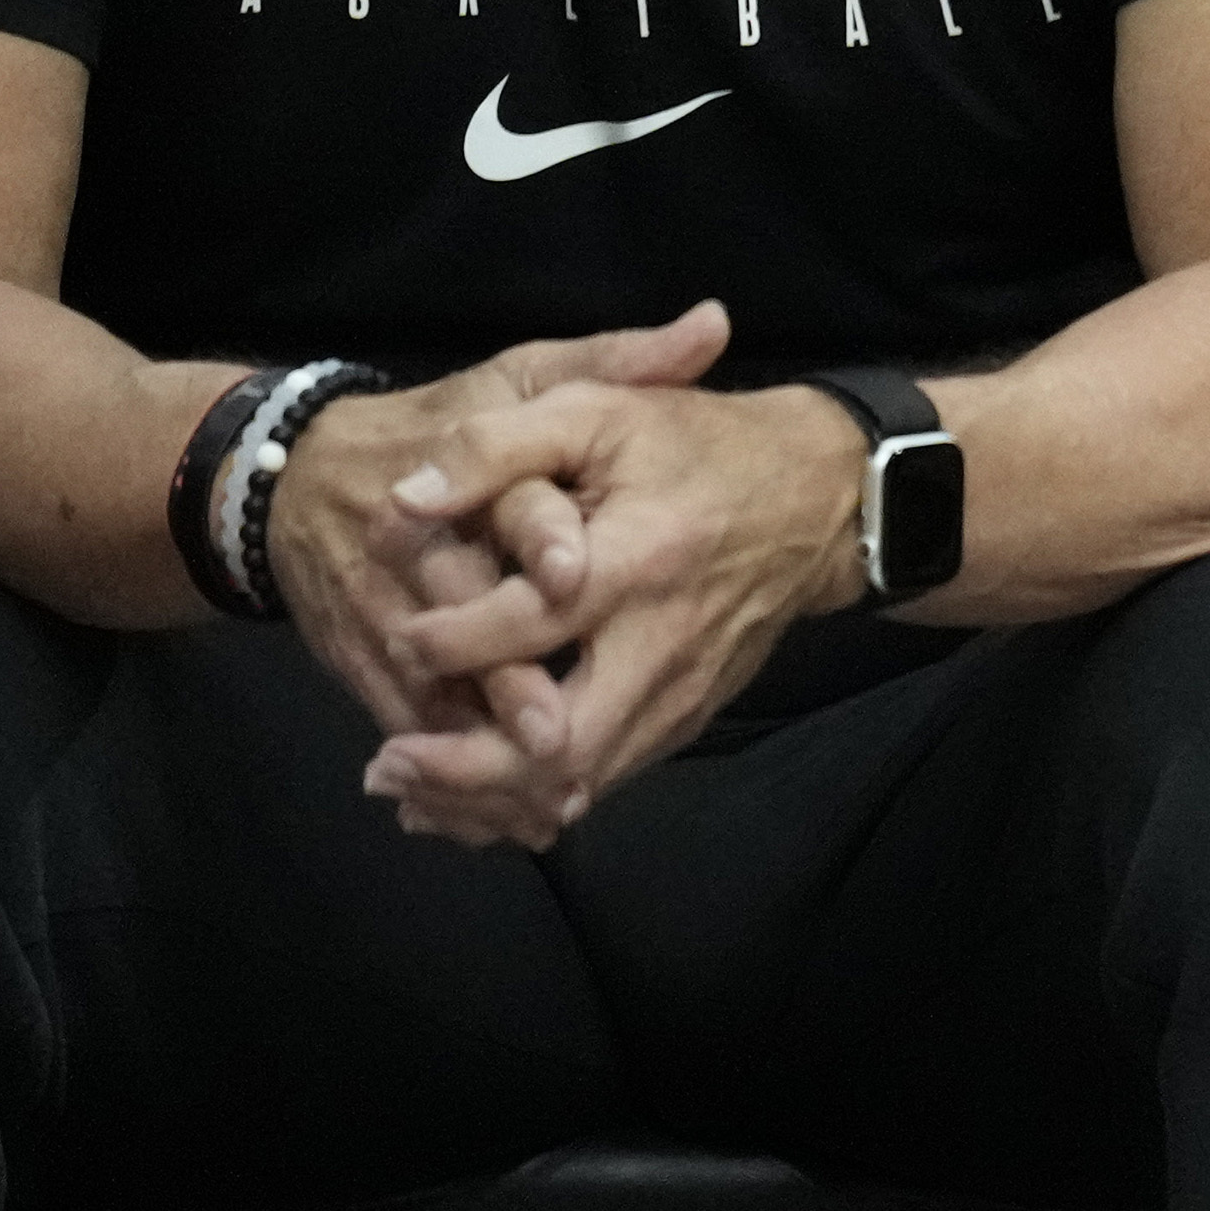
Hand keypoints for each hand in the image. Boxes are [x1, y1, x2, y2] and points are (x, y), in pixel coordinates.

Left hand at [335, 302, 877, 847]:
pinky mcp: (689, 716)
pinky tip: (474, 797)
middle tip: (386, 766)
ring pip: (581, 779)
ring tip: (410, 794)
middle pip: (559, 741)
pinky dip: (535, 798)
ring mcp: (681, 691)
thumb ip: (496, 447)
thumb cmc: (698, 445)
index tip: (400, 636)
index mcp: (636, 559)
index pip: (528, 625)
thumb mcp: (597, 410)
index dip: (450, 642)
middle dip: (463, 768)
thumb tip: (403, 500)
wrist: (823, 498)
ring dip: (490, 799)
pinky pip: (608, 778)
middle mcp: (663, 643)